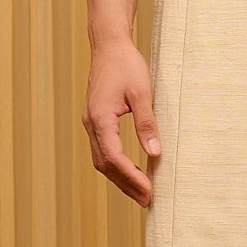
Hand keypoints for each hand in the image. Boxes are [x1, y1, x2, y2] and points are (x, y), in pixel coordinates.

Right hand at [83, 37, 161, 207]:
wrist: (109, 45)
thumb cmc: (126, 65)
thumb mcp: (142, 93)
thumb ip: (147, 124)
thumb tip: (155, 153)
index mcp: (100, 119)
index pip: (114, 158)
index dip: (132, 177)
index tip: (149, 191)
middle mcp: (91, 124)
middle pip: (105, 165)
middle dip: (126, 185)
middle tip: (147, 201)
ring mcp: (91, 123)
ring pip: (102, 160)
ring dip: (120, 178)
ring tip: (141, 192)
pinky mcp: (95, 120)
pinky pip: (103, 150)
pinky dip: (116, 164)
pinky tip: (131, 170)